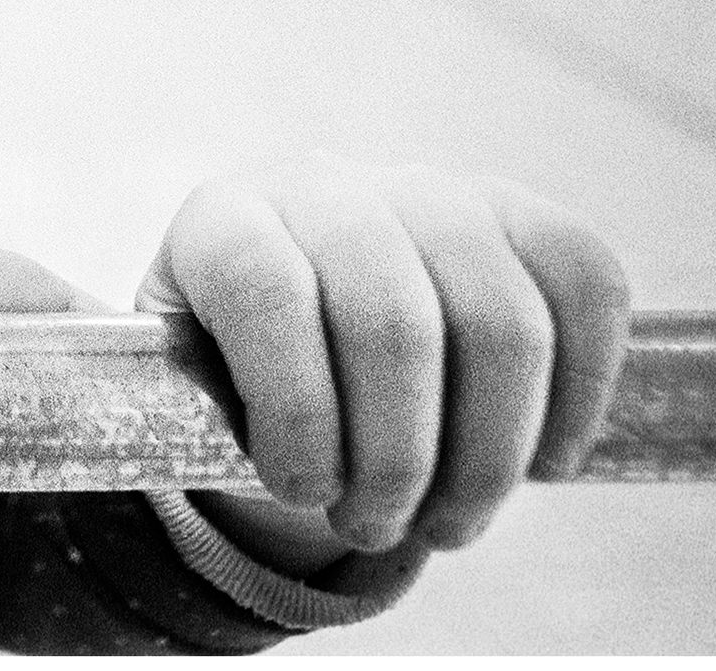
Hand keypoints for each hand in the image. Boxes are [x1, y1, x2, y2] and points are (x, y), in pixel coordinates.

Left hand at [134, 154, 630, 558]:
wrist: (302, 328)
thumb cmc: (235, 381)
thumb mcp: (178, 394)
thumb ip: (170, 409)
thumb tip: (129, 436)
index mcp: (225, 222)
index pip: (267, 291)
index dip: (294, 408)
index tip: (299, 490)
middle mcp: (326, 186)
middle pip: (394, 321)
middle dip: (397, 459)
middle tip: (378, 529)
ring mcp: (431, 189)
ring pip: (501, 320)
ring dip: (487, 454)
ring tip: (450, 522)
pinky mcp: (520, 213)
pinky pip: (586, 283)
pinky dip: (581, 390)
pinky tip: (543, 463)